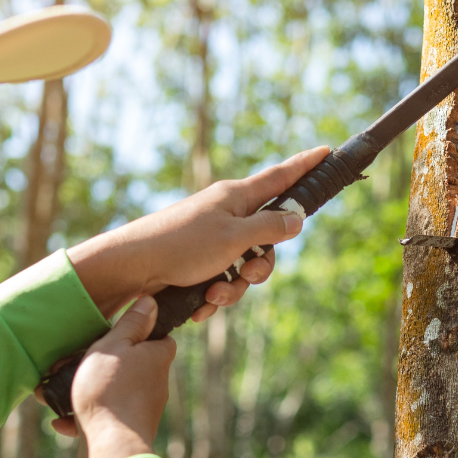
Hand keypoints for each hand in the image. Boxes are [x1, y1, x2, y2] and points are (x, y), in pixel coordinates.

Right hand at [50, 295, 175, 457]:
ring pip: (112, 391)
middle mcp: (154, 384)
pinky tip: (62, 421)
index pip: (159, 339)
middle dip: (102, 364)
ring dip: (86, 390)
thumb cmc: (111, 391)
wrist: (111, 446)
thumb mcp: (114, 346)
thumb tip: (152, 301)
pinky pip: (103, 416)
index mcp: (157, 359)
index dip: (141, 332)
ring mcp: (141, 409)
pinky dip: (82, 416)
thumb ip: (131, 323)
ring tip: (56, 390)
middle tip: (73, 363)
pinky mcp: (125, 429)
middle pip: (131, 365)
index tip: (117, 333)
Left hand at [67, 146, 330, 320]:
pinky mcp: (196, 263)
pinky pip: (221, 282)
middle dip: (260, 267)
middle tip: (247, 275)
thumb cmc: (182, 244)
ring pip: (243, 268)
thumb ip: (270, 228)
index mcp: (236, 197)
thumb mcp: (235, 237)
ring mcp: (210, 239)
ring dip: (233, 289)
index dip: (304, 166)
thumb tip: (297, 217)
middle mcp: (225, 215)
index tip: (326, 151)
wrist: (132, 268)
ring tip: (212, 295)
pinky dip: (213, 296)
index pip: (280, 177)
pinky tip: (200, 305)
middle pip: (266, 239)